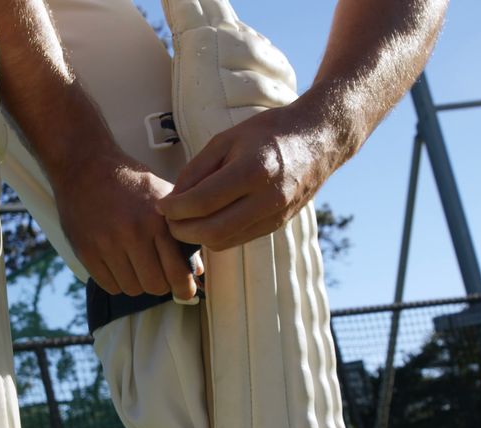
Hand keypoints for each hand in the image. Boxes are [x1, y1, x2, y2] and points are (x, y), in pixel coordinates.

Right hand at [54, 152, 198, 299]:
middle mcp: (133, 234)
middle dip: (160, 283)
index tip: (184, 290)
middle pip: (155, 286)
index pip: (176, 272)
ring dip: (137, 282)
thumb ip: (182, 230)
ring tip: (135, 264)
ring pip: (132, 289)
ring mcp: (107, 244)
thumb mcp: (162, 196)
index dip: (184, 288)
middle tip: (157, 272)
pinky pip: (109, 285)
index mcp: (157, 221)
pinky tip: (117, 264)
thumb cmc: (129, 181)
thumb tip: (196, 269)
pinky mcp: (86, 251)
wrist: (85, 165)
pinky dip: (116, 281)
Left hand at [155, 102, 345, 250]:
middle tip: (168, 220)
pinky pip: (238, 240)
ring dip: (197, 238)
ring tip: (184, 222)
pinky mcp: (277, 225)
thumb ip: (196, 170)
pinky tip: (206, 222)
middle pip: (212, 231)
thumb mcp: (226, 139)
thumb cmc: (268, 132)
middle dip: (182, 231)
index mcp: (253, 170)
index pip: (202, 202)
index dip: (175, 209)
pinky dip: (216, 236)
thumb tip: (172, 200)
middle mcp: (267, 198)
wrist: (319, 139)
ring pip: (224, 242)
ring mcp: (275, 216)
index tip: (161, 205)